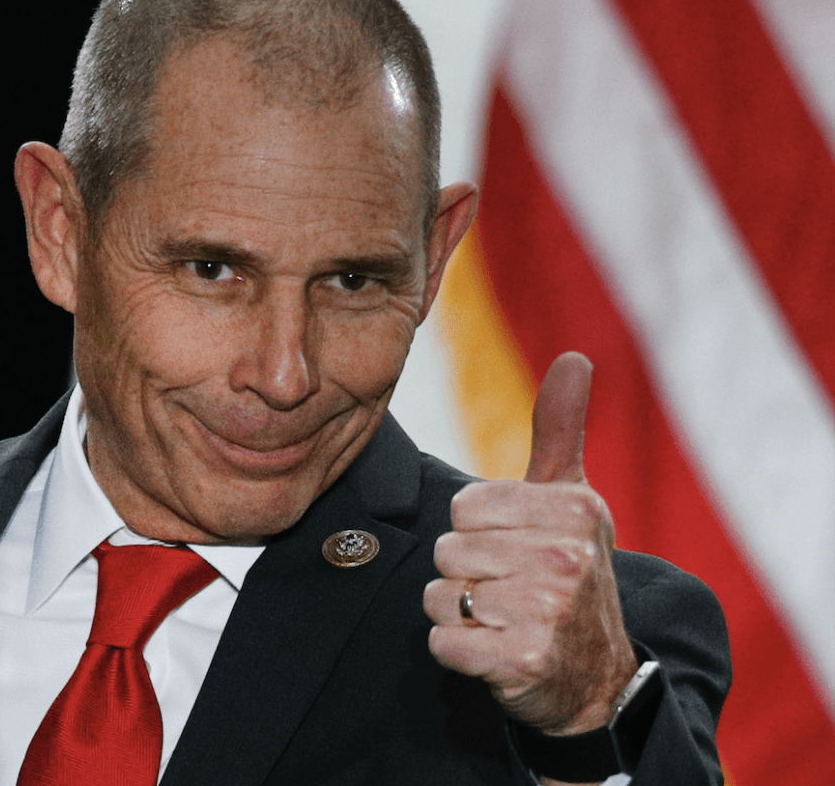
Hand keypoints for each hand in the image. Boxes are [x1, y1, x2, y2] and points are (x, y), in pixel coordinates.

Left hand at [423, 352, 637, 735]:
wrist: (596, 677)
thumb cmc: (570, 574)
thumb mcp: (571, 500)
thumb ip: (560, 429)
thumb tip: (575, 357)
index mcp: (574, 509)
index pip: (463, 506)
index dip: (477, 531)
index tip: (515, 549)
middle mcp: (567, 557)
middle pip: (448, 550)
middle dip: (466, 574)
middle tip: (509, 590)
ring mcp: (548, 611)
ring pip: (439, 595)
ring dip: (459, 613)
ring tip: (503, 619)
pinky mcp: (523, 659)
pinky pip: (443, 641)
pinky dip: (458, 651)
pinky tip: (496, 651)